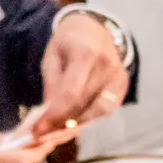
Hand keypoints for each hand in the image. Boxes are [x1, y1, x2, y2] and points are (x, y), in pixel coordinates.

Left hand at [33, 13, 128, 137]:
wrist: (93, 27)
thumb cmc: (68, 42)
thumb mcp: (52, 56)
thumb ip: (52, 85)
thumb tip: (48, 116)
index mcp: (86, 53)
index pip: (72, 93)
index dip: (55, 115)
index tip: (38, 130)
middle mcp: (107, 65)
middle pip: (85, 104)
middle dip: (62, 123)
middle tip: (43, 134)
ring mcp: (119, 76)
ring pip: (99, 111)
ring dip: (77, 123)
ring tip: (57, 128)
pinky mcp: (124, 84)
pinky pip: (108, 108)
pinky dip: (90, 117)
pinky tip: (75, 121)